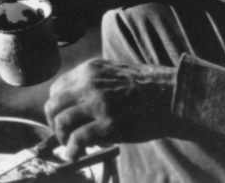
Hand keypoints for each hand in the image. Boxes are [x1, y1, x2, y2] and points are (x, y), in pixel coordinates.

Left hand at [45, 58, 175, 159]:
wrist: (171, 95)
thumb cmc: (146, 88)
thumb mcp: (113, 74)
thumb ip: (92, 84)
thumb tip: (74, 104)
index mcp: (89, 71)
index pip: (57, 89)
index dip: (56, 107)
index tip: (61, 118)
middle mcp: (90, 84)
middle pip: (54, 106)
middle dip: (54, 124)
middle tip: (62, 135)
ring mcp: (98, 104)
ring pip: (62, 122)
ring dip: (61, 138)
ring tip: (69, 146)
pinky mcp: (109, 124)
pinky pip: (78, 139)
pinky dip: (72, 149)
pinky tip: (75, 154)